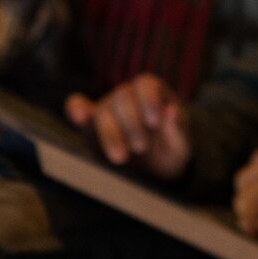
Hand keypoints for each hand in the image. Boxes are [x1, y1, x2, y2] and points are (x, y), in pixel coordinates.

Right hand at [63, 73, 190, 178]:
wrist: (153, 174)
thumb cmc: (169, 154)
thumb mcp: (181, 147)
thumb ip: (178, 130)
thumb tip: (172, 110)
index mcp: (154, 93)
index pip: (146, 84)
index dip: (149, 99)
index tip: (154, 122)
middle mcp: (128, 96)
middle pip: (122, 98)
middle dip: (131, 124)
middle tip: (142, 148)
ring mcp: (107, 109)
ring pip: (102, 112)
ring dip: (110, 135)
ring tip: (121, 158)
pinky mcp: (90, 125)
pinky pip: (77, 107)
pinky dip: (76, 110)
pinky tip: (79, 118)